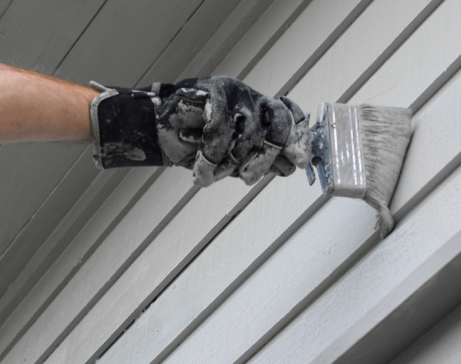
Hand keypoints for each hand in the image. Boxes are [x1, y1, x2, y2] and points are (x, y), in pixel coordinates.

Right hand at [155, 77, 311, 186]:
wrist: (159, 133)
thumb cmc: (196, 145)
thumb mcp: (232, 157)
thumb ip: (260, 159)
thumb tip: (291, 165)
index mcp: (261, 112)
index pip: (291, 118)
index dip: (299, 139)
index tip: (301, 163)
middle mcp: (252, 99)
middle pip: (277, 125)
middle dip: (266, 157)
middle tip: (248, 177)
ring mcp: (234, 91)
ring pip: (249, 133)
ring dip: (228, 164)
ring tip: (212, 174)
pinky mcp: (213, 90)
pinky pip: (221, 131)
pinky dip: (210, 157)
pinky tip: (201, 170)